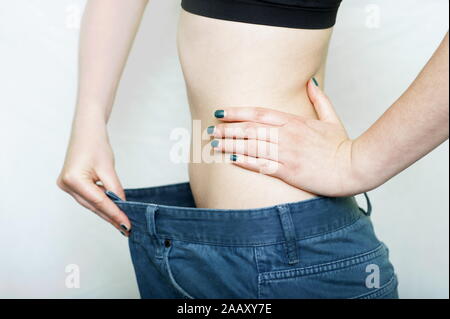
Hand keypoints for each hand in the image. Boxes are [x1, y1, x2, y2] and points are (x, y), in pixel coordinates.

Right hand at [57, 123, 129, 235]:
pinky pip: (88, 197)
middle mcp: (66, 185)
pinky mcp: (70, 184)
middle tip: (126, 228)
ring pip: (90, 204)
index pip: (99, 202)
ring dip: (106, 211)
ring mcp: (65, 185)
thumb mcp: (108, 169)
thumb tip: (122, 207)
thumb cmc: (96, 144)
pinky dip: (100, 203)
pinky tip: (112, 209)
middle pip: (93, 206)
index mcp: (73, 180)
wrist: (87, 130)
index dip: (115, 214)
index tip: (127, 225)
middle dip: (111, 216)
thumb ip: (115, 190)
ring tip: (121, 222)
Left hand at [209, 79, 365, 196]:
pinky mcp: (288, 171)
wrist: (355, 167)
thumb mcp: (332, 118)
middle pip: (250, 129)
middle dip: (227, 129)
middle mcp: (287, 135)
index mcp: (295, 121)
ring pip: (251, 146)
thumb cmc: (342, 145)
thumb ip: (319, 99)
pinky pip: (261, 165)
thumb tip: (311, 82)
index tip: (221, 112)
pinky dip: (244, 161)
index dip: (237, 112)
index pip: (259, 113)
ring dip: (230, 144)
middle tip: (210, 130)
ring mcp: (287, 153)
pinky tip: (230, 159)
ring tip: (214, 145)